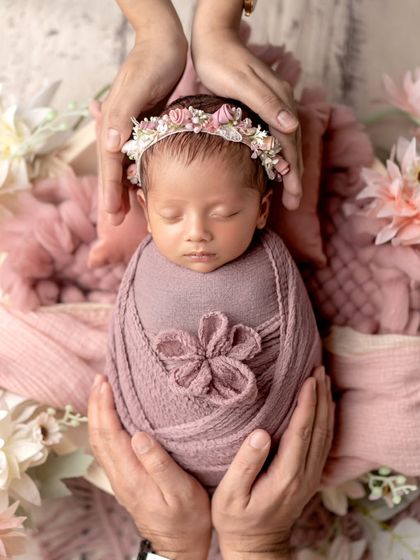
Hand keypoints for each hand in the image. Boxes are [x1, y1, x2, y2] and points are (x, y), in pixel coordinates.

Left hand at [88, 375, 210, 559]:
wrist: (179, 547)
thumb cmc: (186, 519)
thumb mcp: (180, 492)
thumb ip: (158, 464)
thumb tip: (138, 435)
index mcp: (131, 475)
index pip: (109, 434)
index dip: (104, 407)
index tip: (104, 383)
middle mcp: (119, 476)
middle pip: (98, 435)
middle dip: (96, 404)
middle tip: (100, 378)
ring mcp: (120, 478)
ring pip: (100, 441)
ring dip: (98, 413)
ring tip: (102, 390)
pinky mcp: (125, 479)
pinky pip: (107, 447)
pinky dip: (105, 426)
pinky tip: (112, 416)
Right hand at [100, 1, 187, 224]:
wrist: (163, 44)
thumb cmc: (151, 63)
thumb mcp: (137, 87)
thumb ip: (122, 115)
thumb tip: (109, 145)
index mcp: (113, 124)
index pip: (110, 166)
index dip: (111, 192)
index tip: (111, 216)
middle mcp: (118, 130)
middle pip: (114, 170)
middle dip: (115, 197)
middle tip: (118, 222)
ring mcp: (130, 129)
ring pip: (125, 166)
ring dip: (126, 188)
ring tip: (129, 211)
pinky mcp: (144, 127)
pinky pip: (139, 157)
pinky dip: (138, 173)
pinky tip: (142, 185)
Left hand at [192, 0, 302, 210]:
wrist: (214, 40)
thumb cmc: (222, 63)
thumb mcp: (242, 83)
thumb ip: (266, 104)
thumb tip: (291, 127)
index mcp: (279, 102)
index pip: (290, 145)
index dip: (293, 173)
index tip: (294, 197)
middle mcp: (281, 105)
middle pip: (292, 147)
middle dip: (294, 177)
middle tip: (293, 203)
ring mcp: (273, 106)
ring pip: (286, 144)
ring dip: (288, 169)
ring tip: (288, 192)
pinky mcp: (262, 108)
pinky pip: (275, 137)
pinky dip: (277, 156)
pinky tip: (272, 167)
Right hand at [212, 367, 333, 559]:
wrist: (256, 546)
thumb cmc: (236, 519)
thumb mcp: (231, 495)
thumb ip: (245, 464)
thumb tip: (260, 433)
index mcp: (286, 476)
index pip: (301, 431)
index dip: (306, 404)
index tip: (308, 379)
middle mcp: (304, 475)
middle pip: (319, 429)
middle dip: (320, 397)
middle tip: (319, 369)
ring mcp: (309, 477)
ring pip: (325, 435)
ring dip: (326, 406)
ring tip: (324, 380)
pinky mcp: (309, 477)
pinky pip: (324, 444)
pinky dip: (327, 421)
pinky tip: (324, 407)